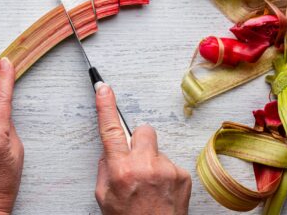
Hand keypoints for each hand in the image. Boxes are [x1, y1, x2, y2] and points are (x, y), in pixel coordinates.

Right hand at [94, 84, 191, 214]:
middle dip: (138, 141)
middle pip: (143, 131)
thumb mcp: (105, 197)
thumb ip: (106, 169)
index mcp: (122, 170)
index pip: (111, 130)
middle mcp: (145, 166)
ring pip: (156, 149)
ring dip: (152, 161)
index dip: (105, 106)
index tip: (103, 88)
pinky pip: (170, 163)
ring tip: (150, 185)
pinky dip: (165, 174)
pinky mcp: (183, 175)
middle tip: (135, 161)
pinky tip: (161, 191)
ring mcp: (167, 169)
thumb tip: (111, 151)